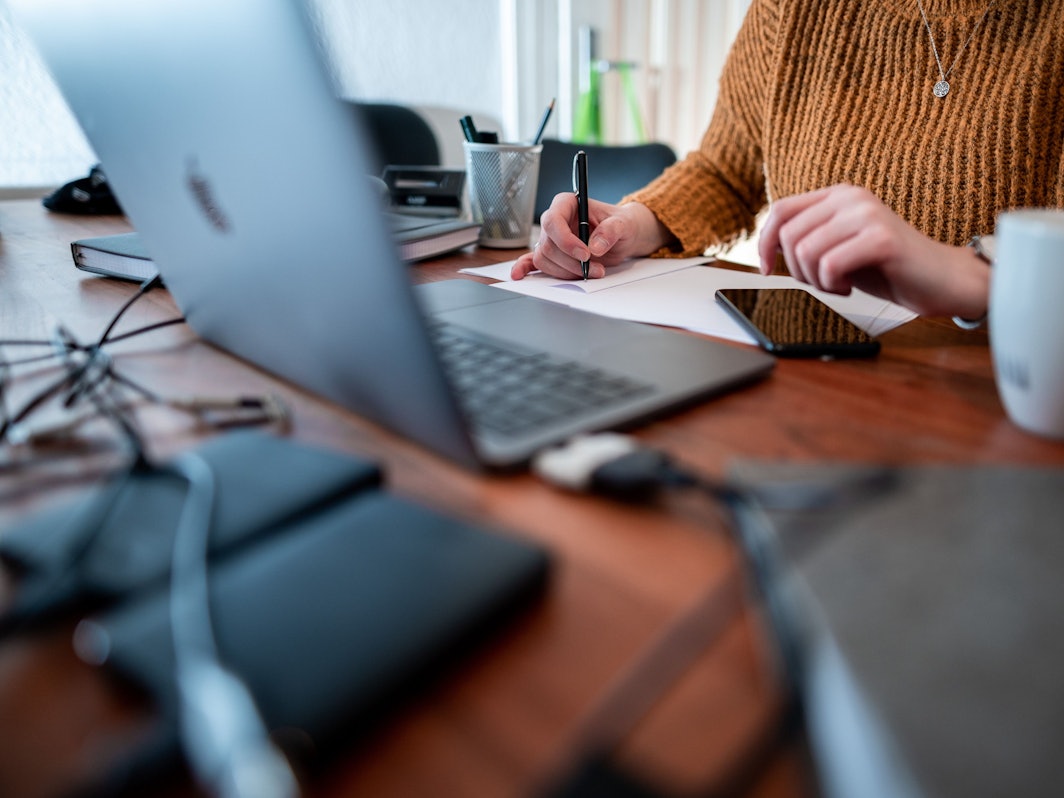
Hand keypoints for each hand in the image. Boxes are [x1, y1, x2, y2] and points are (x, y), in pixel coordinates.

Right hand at [511, 197, 670, 280]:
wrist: (622, 237)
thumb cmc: (620, 224)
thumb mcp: (623, 224)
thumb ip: (611, 231)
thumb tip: (594, 246)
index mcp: (567, 204)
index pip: (553, 221)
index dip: (566, 241)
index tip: (585, 254)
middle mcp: (555, 221)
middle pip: (549, 245)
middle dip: (571, 262)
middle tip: (595, 269)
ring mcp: (551, 239)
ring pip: (544, 258)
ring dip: (566, 271)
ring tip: (591, 273)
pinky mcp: (553, 255)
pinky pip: (533, 262)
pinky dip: (525, 269)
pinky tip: (518, 275)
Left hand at [758, 184, 989, 318]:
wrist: (941, 280)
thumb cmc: (886, 267)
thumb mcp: (838, 247)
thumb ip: (808, 239)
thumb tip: (766, 247)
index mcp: (838, 196)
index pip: (780, 211)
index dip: (764, 243)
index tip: (767, 269)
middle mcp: (851, 197)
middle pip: (789, 236)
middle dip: (797, 270)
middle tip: (824, 282)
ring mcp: (867, 214)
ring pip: (806, 252)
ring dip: (816, 281)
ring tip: (840, 284)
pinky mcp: (881, 238)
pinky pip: (830, 266)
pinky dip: (833, 285)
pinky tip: (851, 287)